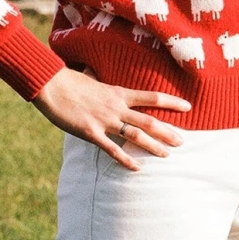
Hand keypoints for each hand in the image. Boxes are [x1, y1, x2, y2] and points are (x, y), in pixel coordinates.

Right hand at [32, 67, 189, 170]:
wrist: (50, 85)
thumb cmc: (68, 80)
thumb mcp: (89, 77)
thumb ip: (97, 80)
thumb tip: (91, 71)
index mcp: (118, 93)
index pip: (151, 97)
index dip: (172, 102)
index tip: (188, 107)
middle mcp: (116, 107)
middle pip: (149, 121)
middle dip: (167, 132)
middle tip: (182, 142)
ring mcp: (105, 120)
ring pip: (135, 136)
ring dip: (153, 146)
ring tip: (166, 155)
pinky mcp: (91, 133)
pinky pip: (112, 149)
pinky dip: (126, 160)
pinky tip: (137, 168)